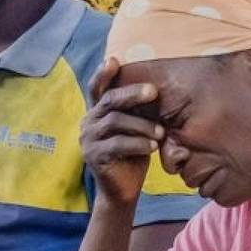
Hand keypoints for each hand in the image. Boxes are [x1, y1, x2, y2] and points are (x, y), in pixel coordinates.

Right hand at [80, 58, 162, 206]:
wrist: (122, 190)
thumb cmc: (133, 155)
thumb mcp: (136, 129)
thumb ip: (138, 112)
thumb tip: (158, 90)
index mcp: (98, 111)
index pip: (97, 88)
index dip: (103, 73)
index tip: (113, 59)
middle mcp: (88, 121)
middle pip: (109, 100)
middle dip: (132, 94)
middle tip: (153, 92)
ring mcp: (88, 139)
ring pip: (115, 122)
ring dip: (142, 125)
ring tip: (161, 132)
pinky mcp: (94, 156)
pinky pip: (117, 144)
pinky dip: (138, 143)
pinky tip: (153, 146)